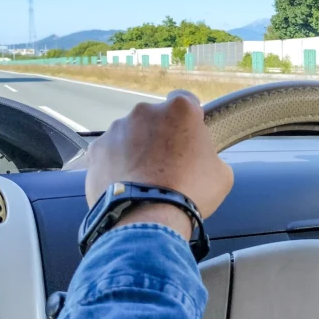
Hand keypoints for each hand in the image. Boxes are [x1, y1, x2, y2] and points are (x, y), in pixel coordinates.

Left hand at [85, 91, 233, 239]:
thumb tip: (200, 159)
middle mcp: (145, 111)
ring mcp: (116, 129)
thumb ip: (209, 155)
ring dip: (137, 149)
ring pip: (130, 135)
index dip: (189, 118)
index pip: (186, 99)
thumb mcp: (221, 173)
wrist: (148, 218)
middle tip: (168, 163)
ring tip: (144, 178)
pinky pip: (110, 153)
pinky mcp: (97, 150)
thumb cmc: (190, 192)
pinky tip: (125, 184)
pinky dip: (116, 164)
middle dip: (161, 136)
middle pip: (155, 118)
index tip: (190, 136)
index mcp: (180, 110)